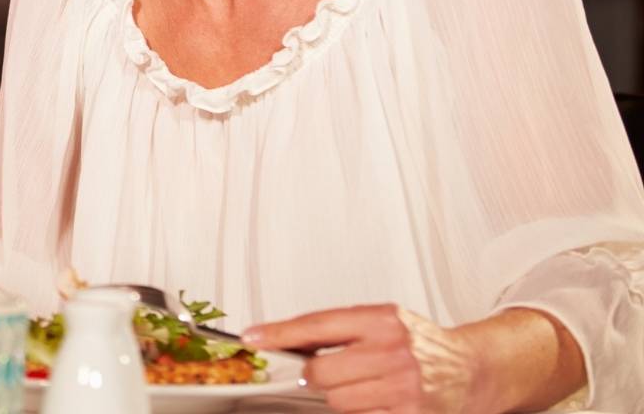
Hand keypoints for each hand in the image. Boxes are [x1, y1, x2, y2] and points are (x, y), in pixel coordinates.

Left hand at [244, 304, 486, 413]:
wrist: (471, 370)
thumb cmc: (421, 344)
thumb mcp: (383, 321)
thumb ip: (339, 329)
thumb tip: (284, 341)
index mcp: (383, 320)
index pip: (317, 325)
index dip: (280, 333)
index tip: (253, 338)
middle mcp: (394, 352)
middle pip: (322, 372)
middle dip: (319, 375)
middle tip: (335, 372)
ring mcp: (404, 388)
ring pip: (337, 401)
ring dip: (342, 398)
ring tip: (367, 387)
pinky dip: (362, 412)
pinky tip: (379, 402)